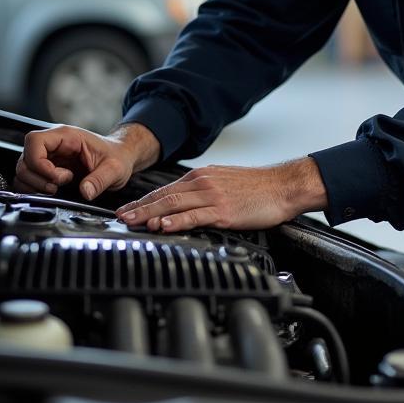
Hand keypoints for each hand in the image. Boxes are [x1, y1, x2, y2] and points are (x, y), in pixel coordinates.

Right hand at [14, 122, 160, 200]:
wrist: (119, 158)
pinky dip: (34, 189)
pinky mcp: (46, 169)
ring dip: (35, 185)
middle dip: (38, 178)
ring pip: (23, 170)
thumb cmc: (116, 157)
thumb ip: (100, 180)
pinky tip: (53, 191)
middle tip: (59, 186)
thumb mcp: (115, 169)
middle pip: (24, 159)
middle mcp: (53, 144)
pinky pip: (28, 179)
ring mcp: (48, 156)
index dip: (39, 163)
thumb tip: (85, 192)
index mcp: (66, 136)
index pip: (34, 141)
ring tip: (57, 188)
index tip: (58, 178)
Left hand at [115, 157, 328, 232]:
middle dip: (139, 207)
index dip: (145, 201)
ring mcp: (213, 196)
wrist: (283, 186)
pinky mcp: (223, 211)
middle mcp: (204, 183)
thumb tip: (188, 203)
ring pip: (174, 204)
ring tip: (132, 222)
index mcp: (203, 176)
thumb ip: (206, 191)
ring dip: (149, 214)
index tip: (127, 209)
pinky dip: (175, 221)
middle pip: (164, 196)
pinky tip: (162, 226)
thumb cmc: (259, 188)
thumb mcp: (227, 182)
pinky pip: (194, 216)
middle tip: (119, 217)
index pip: (167, 189)